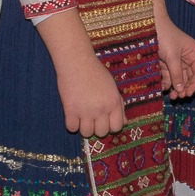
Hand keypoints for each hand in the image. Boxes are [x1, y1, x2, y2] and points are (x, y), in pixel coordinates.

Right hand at [33, 8, 127, 135]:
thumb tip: (124, 122)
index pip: (117, 127)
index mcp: (114, 103)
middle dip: (97, 128)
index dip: (110, 126)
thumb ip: (119, 105)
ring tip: (81, 117)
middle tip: (91, 118)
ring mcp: (86, 110)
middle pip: (101, 133)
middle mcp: (102, 109)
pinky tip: (72, 115)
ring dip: (83, 127)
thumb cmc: (96, 73)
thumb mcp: (113, 88)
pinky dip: (71, 124)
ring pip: (86, 133)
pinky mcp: (70, 110)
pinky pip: (71, 128)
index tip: (104, 120)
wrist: (77, 62)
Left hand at [156, 14, 194, 99]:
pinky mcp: (165, 62)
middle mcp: (186, 57)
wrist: (147, 27)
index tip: (188, 93)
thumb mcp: (172, 56)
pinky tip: (163, 88)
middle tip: (179, 97)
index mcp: (193, 52)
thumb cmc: (163, 36)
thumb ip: (177, 73)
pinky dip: (166, 82)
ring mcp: (175, 60)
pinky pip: (168, 75)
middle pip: (189, 76)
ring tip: (172, 96)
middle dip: (184, 87)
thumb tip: (181, 89)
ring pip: (178, 78)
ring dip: (175, 87)